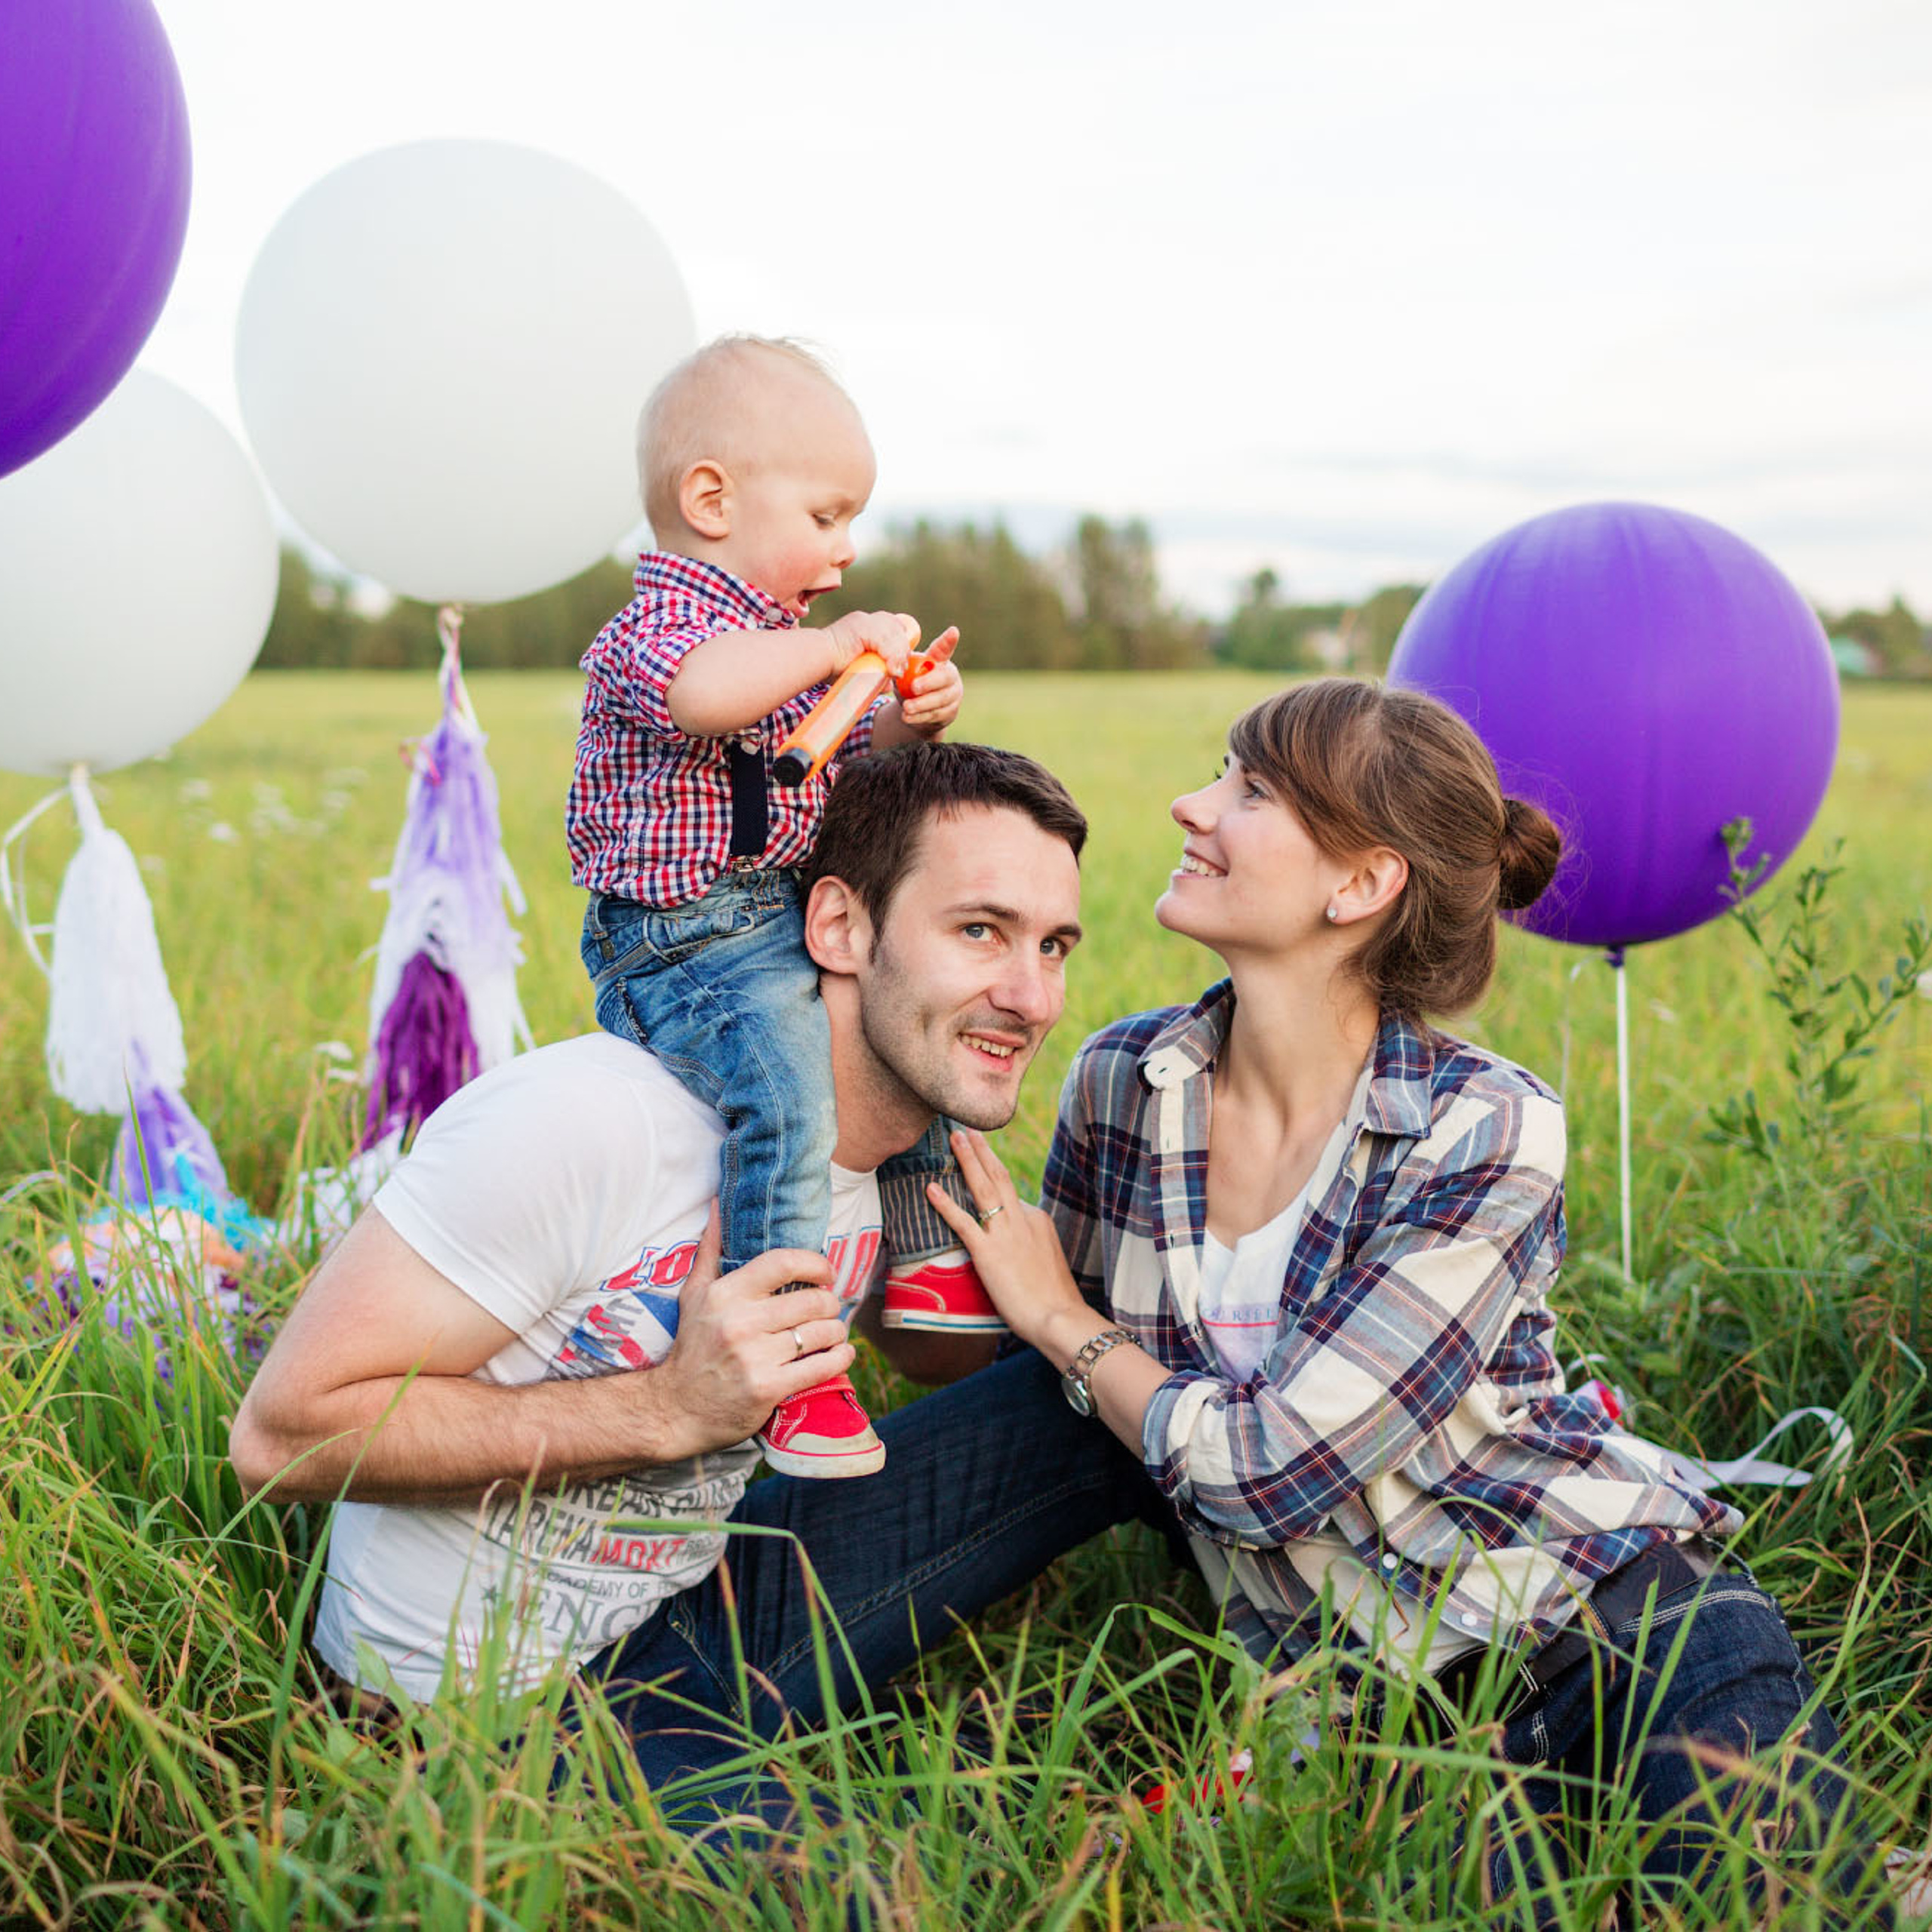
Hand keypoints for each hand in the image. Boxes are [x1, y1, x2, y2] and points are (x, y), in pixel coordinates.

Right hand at [654, 1211, 855, 1451]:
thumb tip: (717, 1205)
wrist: (675, 1409)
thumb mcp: (693, 1295)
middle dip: (829, 1303)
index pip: (783, 1263)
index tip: (826, 1274)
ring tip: (833, 1332)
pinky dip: (840, 1358)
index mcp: (725, 1294)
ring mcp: (755, 1357)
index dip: (815, 1263)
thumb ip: (709, 1250)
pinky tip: (841, 1353)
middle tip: (828, 1309)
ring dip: (837, 1331)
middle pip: (812, 1300)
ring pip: (822, 1332)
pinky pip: (822, 1366)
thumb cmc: (691, 1347)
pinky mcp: (768, 1388)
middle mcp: (740, 1322)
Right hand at [822, 609, 921, 678]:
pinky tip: (890, 669)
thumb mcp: (860, 670)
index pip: (893, 626)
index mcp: (864, 626)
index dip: (901, 643)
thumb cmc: (831, 668)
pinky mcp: (862, 626)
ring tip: (894, 672)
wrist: (816, 660)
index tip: (899, 663)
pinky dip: (891, 656)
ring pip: (894, 634)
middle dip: (902, 650)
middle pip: (897, 627)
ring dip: (898, 655)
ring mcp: (864, 620)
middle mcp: (865, 619)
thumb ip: (875, 674)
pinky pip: (886, 640)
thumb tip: (889, 684)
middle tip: (898, 670)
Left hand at [896, 627, 961, 736]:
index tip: (953, 631)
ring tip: (906, 707)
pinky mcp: (950, 713)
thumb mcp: (906, 674)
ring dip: (921, 704)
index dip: (949, 641)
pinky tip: (907, 718)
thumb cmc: (912, 685)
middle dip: (929, 683)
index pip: (944, 649)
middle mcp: (950, 676)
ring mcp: (953, 695)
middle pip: (944, 678)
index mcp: (939, 661)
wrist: (920, 712)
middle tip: (914, 687)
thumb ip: (900, 667)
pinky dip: (919, 717)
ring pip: (940, 700)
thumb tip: (887, 663)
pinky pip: (935, 715)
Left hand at [925, 1127, 1085, 1348]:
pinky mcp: (989, 1252)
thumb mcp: (1047, 1262)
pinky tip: (931, 1189)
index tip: (981, 1161)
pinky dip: (945, 1204)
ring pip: (983, 1187)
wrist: (1059, 1318)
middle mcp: (1023, 1219)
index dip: (994, 1175)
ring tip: (954, 1138)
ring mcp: (1005, 1234)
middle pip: (999, 1176)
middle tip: (966, 1129)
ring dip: (967, 1160)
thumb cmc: (1055, 1300)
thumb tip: (1017, 1244)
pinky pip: (963, 1222)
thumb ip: (1032, 1245)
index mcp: (1037, 1220)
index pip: (1011, 1194)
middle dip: (981, 1151)